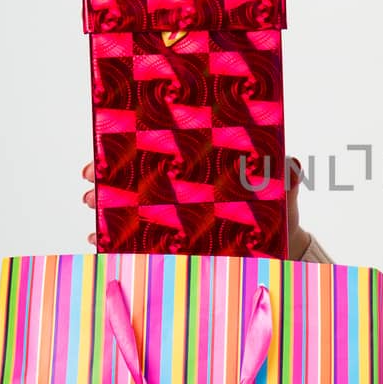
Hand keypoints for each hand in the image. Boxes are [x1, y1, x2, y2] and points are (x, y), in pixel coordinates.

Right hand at [82, 156, 312, 257]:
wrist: (279, 241)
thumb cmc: (276, 202)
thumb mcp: (283, 182)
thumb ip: (288, 171)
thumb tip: (291, 165)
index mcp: (201, 161)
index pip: (160, 145)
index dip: (131, 142)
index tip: (108, 143)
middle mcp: (181, 185)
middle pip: (136, 174)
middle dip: (106, 174)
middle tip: (91, 178)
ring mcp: (174, 212)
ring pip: (131, 205)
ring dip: (104, 205)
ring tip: (92, 208)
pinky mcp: (174, 240)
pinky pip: (137, 239)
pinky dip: (114, 239)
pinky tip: (98, 240)